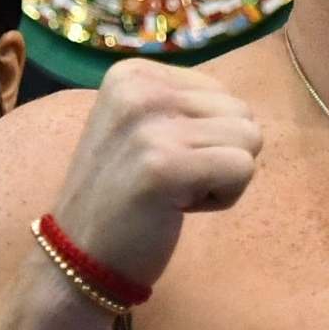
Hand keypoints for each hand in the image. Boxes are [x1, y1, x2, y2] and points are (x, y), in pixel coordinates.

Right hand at [45, 61, 262, 291]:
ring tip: (174, 191)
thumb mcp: (144, 128)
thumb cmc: (124, 195)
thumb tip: (247, 108)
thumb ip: (186, 105)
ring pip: (249, 139)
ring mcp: (148, 126)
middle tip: (170, 180)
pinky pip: (243, 168)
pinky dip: (224, 197)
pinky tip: (178, 207)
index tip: (162, 159)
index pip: (224, 94)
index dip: (206, 136)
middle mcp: (138, 89)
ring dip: (221, 176)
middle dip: (218, 153)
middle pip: (242, 113)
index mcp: (133, 74)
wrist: (79, 256)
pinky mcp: (163, 165)